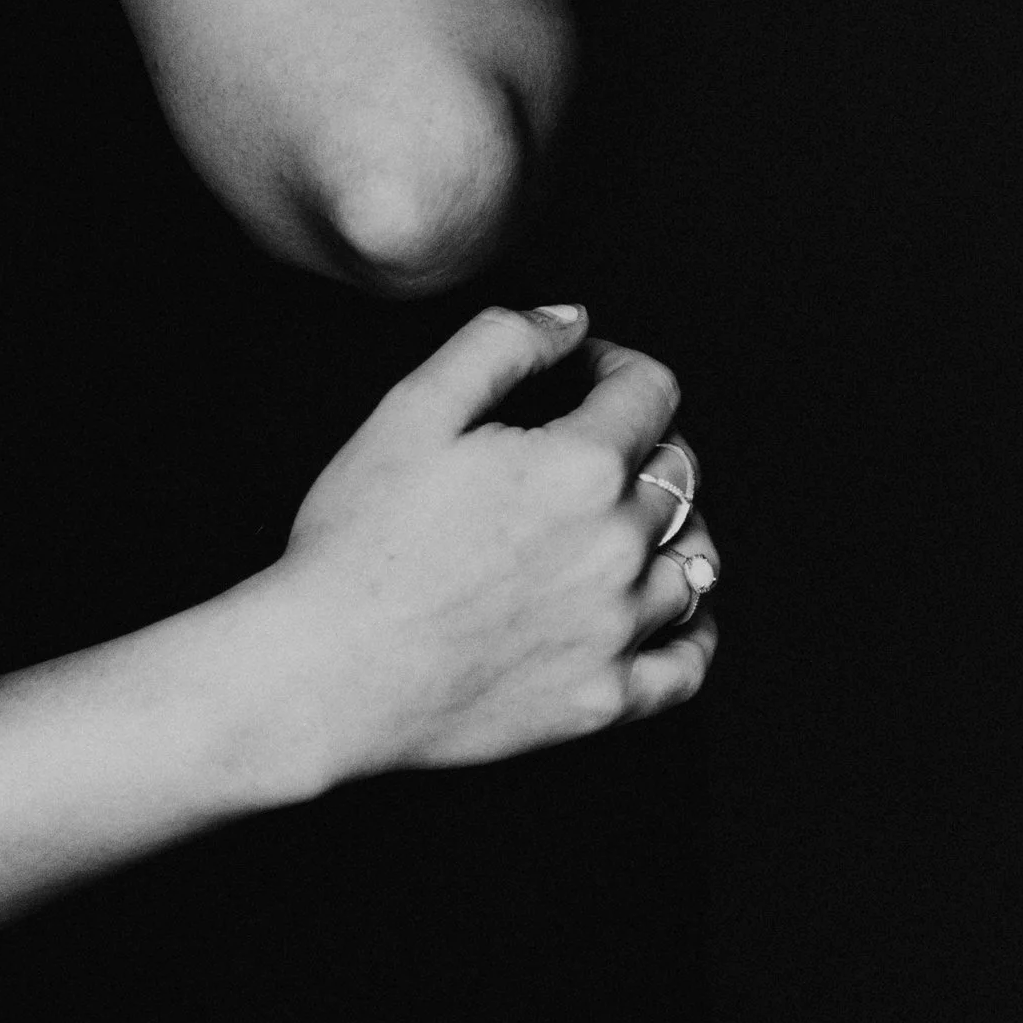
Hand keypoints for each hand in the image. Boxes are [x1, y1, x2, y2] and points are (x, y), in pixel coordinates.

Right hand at [266, 302, 719, 782]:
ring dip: (669, 526)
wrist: (329, 671)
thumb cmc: (358, 540)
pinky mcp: (602, 701)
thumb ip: (500, 343)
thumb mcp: (412, 409)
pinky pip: (688, 663)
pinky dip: (691, 628)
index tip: (583, 371)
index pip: (651, 392)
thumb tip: (571, 322)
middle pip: (678, 470)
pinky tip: (662, 608)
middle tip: (585, 441)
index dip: (617, 365)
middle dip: (640, 438)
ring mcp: (617, 631)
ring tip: (623, 519)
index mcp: (580, 468)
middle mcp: (618, 549)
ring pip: (694, 559)